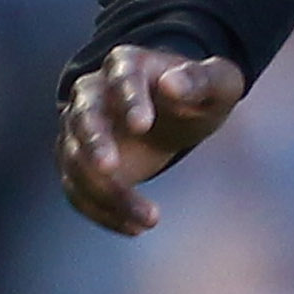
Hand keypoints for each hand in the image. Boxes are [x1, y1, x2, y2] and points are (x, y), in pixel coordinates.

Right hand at [57, 46, 245, 235]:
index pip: (121, 76)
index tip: (143, 125)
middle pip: (83, 116)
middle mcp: (93, 93)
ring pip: (76, 160)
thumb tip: (172, 84)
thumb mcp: (218, 84)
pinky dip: (100, 211)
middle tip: (112, 169)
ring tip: (150, 218)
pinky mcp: (77, 162)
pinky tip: (134, 228)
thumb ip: (204, 78)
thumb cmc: (198, 93)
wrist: (174, 113)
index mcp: (127, 64)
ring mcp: (80, 128)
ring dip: (105, 192)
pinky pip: (77, 189)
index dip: (128, 99)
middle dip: (94, 143)